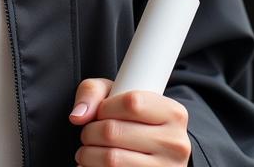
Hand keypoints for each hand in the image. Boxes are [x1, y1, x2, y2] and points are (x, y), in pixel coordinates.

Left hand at [69, 78, 190, 165]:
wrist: (156, 154)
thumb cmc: (134, 120)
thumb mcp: (118, 94)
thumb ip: (93, 92)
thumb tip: (78, 116)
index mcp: (173, 113)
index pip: (132, 102)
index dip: (105, 107)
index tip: (100, 112)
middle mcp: (175, 143)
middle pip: (114, 131)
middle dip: (90, 132)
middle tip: (88, 134)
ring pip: (111, 159)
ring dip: (88, 154)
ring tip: (87, 151)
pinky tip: (95, 165)